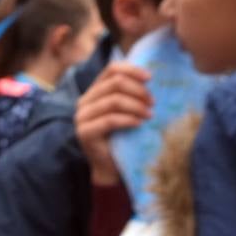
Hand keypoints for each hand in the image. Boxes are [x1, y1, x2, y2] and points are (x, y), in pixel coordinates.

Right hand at [75, 62, 151, 186]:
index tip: (150, 78)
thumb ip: (132, 93)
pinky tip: (139, 124)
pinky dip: (128, 120)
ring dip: (136, 106)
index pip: (111, 69)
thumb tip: (152, 78)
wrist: (111, 166)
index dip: (132, 70)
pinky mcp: (84, 133)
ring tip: (149, 114)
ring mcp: (82, 118)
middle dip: (138, 91)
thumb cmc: (123, 136)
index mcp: (95, 92)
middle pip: (114, 83)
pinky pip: (109, 120)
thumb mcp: (128, 110)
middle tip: (153, 102)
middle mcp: (84, 102)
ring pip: (113, 100)